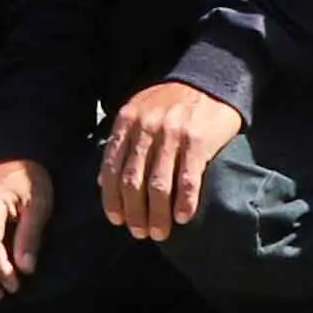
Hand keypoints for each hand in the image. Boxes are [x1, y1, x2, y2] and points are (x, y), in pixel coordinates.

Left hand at [97, 79, 243, 244]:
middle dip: (134, 212)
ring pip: (158, 185)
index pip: (112, 168)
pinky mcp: (198, 141)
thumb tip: (103, 181)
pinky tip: (182, 218)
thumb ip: (122, 142)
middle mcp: (145, 128)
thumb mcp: (138, 112)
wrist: (209, 80)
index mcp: (126, 122)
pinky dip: (184, 202)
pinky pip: (188, 179)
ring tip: (159, 233)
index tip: (116, 220)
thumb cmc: (170, 103)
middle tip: (139, 232)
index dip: (112, 198)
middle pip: (133, 181)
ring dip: (157, 215)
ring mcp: (172, 135)